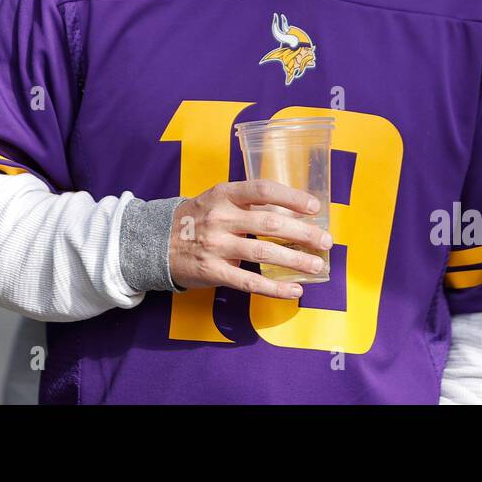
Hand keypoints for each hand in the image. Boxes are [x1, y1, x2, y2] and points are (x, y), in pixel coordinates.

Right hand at [168, 180, 332, 298]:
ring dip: (295, 261)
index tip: (314, 207)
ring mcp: (216, 245)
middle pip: (270, 223)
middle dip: (303, 233)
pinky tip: (294, 291)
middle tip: (325, 241)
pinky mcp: (213, 271)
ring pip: (264, 252)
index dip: (291, 197)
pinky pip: (249, 282)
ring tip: (317, 266)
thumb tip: (291, 213)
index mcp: (224, 194)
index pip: (262, 190)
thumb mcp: (216, 200)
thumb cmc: (196, 219)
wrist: (156, 242)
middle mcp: (220, 217)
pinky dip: (275, 288)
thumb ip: (247, 204)